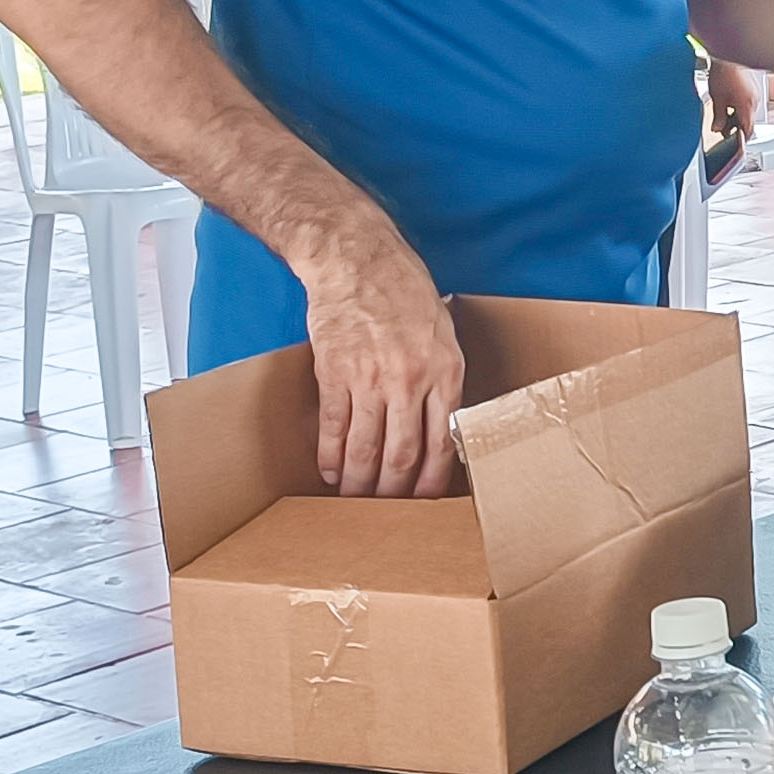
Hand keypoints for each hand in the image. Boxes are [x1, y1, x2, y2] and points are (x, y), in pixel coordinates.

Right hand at [298, 229, 462, 496]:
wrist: (359, 261)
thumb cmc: (406, 293)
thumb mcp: (444, 334)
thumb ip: (444, 380)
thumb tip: (440, 425)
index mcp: (444, 373)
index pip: (440, 443)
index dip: (431, 480)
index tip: (425, 502)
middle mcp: (408, 381)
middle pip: (402, 454)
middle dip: (394, 491)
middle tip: (387, 511)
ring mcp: (368, 379)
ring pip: (364, 447)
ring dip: (358, 481)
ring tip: (354, 502)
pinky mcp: (333, 373)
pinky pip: (333, 425)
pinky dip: (330, 454)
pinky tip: (329, 472)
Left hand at [704, 57, 758, 144]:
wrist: (727, 55)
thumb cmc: (723, 73)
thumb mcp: (717, 99)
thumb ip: (719, 117)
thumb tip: (717, 128)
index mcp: (747, 106)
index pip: (748, 130)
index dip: (741, 139)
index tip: (735, 144)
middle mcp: (754, 101)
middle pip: (748, 122)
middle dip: (736, 128)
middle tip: (723, 129)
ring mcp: (754, 94)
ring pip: (747, 113)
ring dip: (737, 118)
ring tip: (723, 117)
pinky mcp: (752, 89)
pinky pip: (748, 104)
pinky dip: (739, 108)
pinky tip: (728, 106)